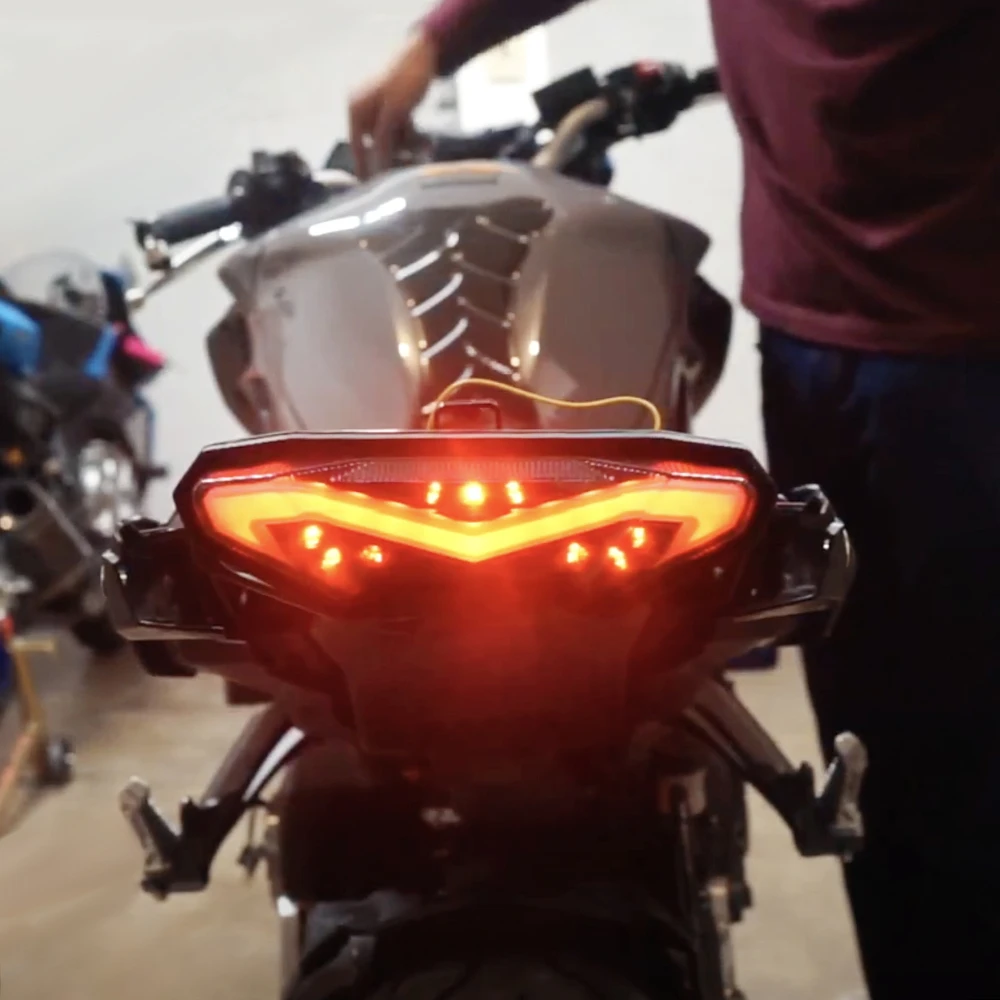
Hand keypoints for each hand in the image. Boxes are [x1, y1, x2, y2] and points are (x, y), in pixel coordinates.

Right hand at [348, 31, 438, 179]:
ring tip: (426, 149)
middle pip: (377, 146)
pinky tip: (427, 142)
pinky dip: (414, 138)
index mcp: (356, 110)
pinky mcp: (397, 111)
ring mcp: (381, 112)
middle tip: (412, 168)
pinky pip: (403, 133)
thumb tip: (377, 168)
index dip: (365, 168)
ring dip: (409, 149)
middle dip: (395, 157)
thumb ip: (383, 141)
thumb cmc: (405, 80)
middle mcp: (365, 112)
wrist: (425, 53)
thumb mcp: (393, 113)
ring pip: (393, 141)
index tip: (372, 189)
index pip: (357, 147)